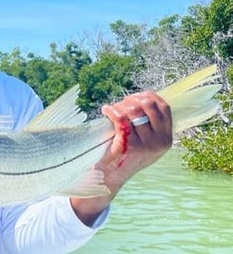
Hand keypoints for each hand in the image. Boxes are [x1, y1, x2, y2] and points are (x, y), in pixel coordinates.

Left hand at [70, 91, 172, 224]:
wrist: (111, 177)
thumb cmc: (125, 156)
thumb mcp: (145, 143)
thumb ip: (149, 125)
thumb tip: (143, 98)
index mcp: (167, 139)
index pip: (164, 108)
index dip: (150, 97)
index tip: (137, 96)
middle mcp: (160, 142)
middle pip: (148, 106)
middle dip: (132, 100)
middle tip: (121, 104)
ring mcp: (145, 144)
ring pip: (133, 111)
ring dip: (120, 105)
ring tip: (112, 109)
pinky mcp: (129, 145)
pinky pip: (121, 118)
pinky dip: (111, 111)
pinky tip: (106, 110)